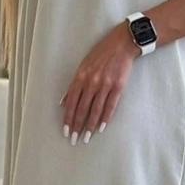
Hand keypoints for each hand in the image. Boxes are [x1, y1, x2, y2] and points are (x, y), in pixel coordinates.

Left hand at [60, 22, 139, 144]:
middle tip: (74, 139)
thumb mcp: (83, 66)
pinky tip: (101, 127)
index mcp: (81, 77)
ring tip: (86, 137)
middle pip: (82, 108)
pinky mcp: (118, 86)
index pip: (71, 102)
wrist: (121, 44)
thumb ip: (74, 85)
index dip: (68, 118)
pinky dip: (105, 117)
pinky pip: (110, 105)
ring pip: (95, 110)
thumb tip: (63, 101)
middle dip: (77, 126)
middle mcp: (91, 82)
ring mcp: (105, 84)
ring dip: (90, 125)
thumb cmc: (101, 54)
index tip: (65, 130)